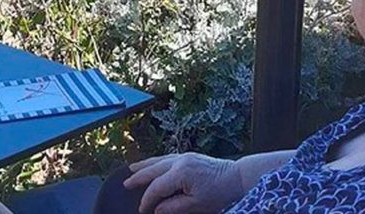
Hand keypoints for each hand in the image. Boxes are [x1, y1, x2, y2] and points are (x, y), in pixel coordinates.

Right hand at [124, 153, 243, 213]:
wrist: (238, 177)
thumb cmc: (220, 193)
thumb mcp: (196, 205)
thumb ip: (173, 207)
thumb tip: (156, 209)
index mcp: (180, 173)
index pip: (156, 188)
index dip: (147, 200)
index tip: (142, 211)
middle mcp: (180, 161)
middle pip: (153, 170)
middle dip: (139, 178)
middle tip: (126, 185)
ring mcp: (185, 156)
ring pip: (158, 160)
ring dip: (145, 166)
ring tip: (131, 169)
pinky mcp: (190, 156)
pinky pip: (167, 158)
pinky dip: (156, 161)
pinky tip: (152, 164)